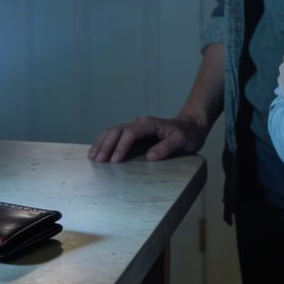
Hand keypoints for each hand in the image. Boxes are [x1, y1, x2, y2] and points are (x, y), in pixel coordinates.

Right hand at [88, 115, 207, 162]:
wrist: (190, 127)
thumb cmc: (187, 135)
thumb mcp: (182, 141)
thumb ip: (166, 148)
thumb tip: (149, 157)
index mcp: (150, 124)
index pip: (131, 133)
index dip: (121, 146)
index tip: (115, 160)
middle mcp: (140, 123)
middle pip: (118, 131)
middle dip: (107, 145)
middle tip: (98, 161)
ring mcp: (135, 126)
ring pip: (113, 131)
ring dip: (102, 143)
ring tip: (93, 157)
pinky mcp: (134, 133)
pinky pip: (116, 135)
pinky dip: (105, 142)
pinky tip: (98, 151)